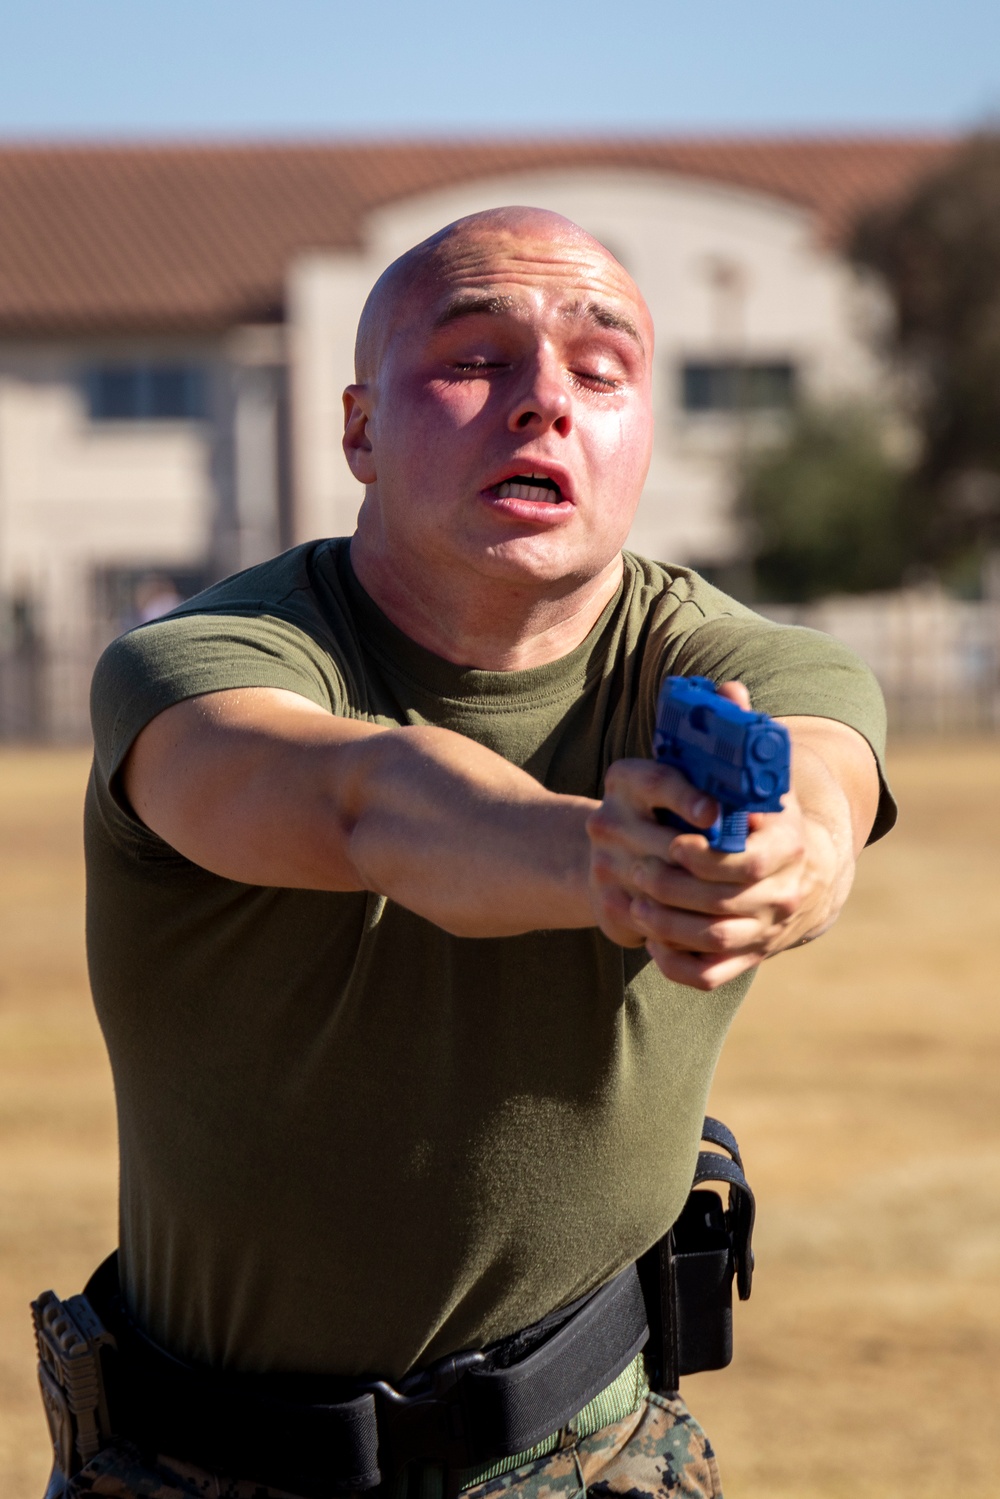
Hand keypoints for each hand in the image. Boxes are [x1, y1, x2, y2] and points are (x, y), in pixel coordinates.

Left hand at [586, 682, 846, 989]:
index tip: (673, 841)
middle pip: (723, 902)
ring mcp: (768, 932)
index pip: (747, 862)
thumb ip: (742, 735)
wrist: (807, 872)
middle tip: (634, 870)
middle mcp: (785, 894)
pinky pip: (711, 973)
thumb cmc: (767, 813)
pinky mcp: (749, 959)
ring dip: (670, 925)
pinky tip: (651, 941)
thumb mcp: (761, 774)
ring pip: (715, 940)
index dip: (706, 855)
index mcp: (790, 849)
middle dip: (673, 888)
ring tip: (634, 902)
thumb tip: (727, 689)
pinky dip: (679, 963)